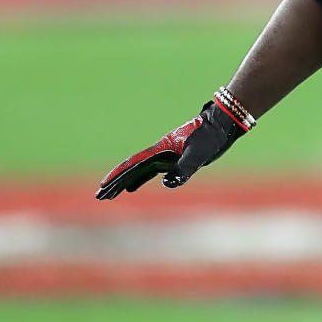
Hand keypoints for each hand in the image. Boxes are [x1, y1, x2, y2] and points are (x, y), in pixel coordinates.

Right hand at [96, 100, 247, 199]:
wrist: (221, 125)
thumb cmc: (210, 136)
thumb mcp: (198, 154)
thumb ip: (184, 168)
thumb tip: (166, 183)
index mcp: (160, 151)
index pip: (133, 165)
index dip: (117, 176)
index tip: (103, 186)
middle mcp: (158, 154)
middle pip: (131, 170)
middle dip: (114, 183)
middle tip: (99, 196)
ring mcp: (164, 157)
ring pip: (138, 172)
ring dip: (123, 183)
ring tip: (109, 195)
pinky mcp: (172, 159)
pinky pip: (149, 172)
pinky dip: (139, 180)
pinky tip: (131, 188)